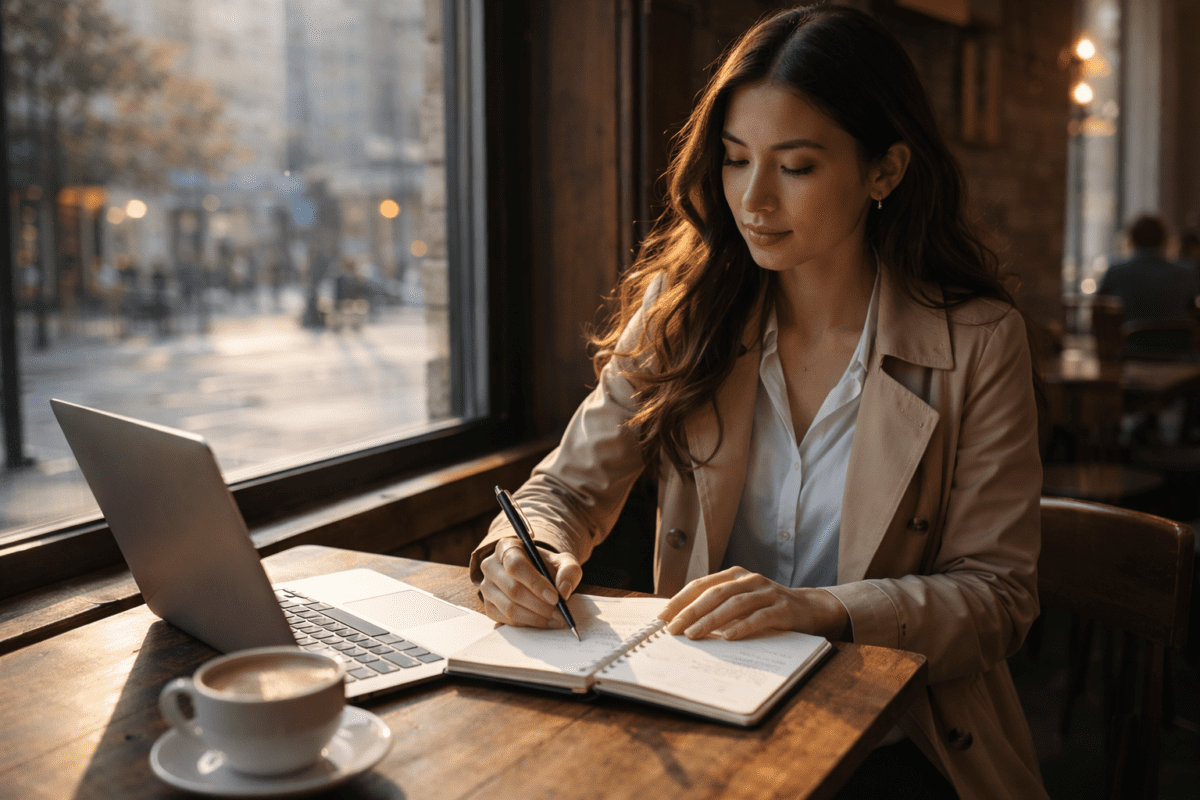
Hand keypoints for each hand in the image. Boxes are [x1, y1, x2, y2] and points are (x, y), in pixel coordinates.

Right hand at [479, 537, 582, 627]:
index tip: (555, 597)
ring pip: (509, 608)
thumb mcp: (562, 561)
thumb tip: (563, 591)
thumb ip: (569, 571)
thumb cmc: (546, 566)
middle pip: (513, 589)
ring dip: (536, 618)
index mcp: (506, 547)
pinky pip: (507, 620)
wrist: (534, 575)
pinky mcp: (488, 606)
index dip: (536, 583)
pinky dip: (528, 624)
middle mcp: (490, 566)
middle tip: (560, 614)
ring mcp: (486, 587)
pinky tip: (544, 622)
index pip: (516, 565)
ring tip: (555, 620)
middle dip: (540, 605)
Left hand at [657, 567, 849, 640]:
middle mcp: (750, 580)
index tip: (662, 617)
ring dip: (711, 620)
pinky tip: (728, 637)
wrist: (812, 609)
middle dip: (690, 612)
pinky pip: (760, 617)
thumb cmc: (769, 608)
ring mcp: (768, 592)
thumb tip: (683, 624)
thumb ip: (718, 607)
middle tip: (673, 630)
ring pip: (734, 604)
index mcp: (735, 575)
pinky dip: (743, 626)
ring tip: (693, 635)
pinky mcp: (784, 608)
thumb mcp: (742, 603)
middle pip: (714, 594)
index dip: (680, 600)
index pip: (701, 585)